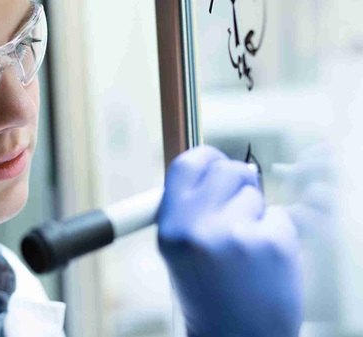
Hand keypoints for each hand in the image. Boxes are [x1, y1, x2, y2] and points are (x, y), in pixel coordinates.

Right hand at [157, 145, 302, 336]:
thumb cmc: (207, 292)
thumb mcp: (178, 249)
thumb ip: (189, 207)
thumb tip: (224, 167)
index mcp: (171, 227)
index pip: (187, 164)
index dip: (207, 158)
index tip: (217, 162)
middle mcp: (197, 228)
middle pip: (227, 170)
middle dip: (238, 183)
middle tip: (239, 207)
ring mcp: (235, 235)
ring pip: (255, 193)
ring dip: (256, 213)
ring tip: (247, 247)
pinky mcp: (271, 244)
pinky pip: (279, 217)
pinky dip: (277, 232)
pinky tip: (265, 259)